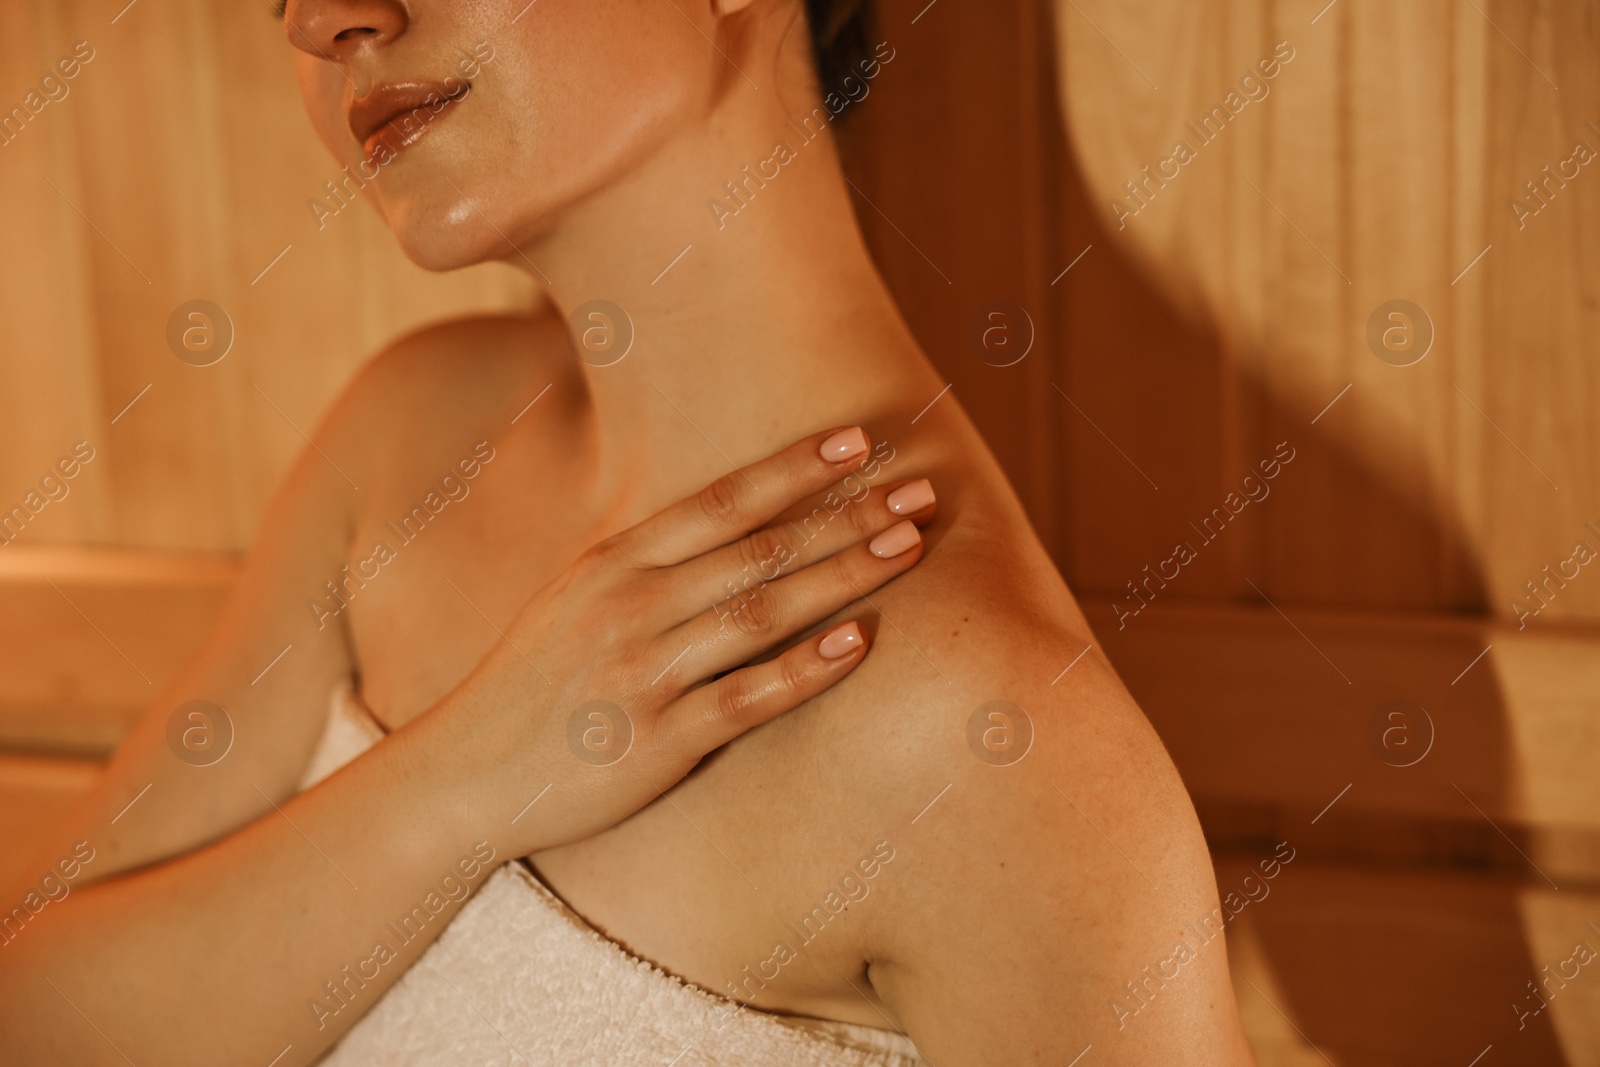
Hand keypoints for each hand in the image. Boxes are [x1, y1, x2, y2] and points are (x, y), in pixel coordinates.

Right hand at [451, 426, 936, 854]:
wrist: (465, 775)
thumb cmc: (533, 682)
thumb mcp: (575, 597)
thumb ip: (646, 560)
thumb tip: (730, 521)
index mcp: (613, 562)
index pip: (718, 499)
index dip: (793, 467)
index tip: (857, 439)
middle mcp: (630, 605)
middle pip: (757, 547)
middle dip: (845, 513)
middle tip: (918, 490)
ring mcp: (644, 671)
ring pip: (762, 611)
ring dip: (842, 575)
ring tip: (907, 547)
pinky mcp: (658, 740)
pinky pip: (746, 697)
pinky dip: (805, 669)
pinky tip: (857, 642)